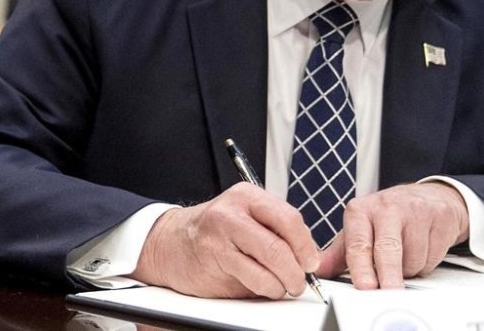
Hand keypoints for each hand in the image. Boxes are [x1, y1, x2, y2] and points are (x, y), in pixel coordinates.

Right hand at [132, 182, 320, 298]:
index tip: (311, 262)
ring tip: (282, 286)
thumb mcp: (246, 217)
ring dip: (282, 284)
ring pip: (267, 266)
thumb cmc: (216, 231)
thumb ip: (276, 230)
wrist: (172, 243)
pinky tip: (263, 286)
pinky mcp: (213, 260)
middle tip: (300, 281)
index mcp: (248, 195)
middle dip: (296, 270)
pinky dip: (265, 289)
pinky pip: (252, 280)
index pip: (289, 219)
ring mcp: (220, 236)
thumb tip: (309, 256)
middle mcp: (232, 212)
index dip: (306, 245)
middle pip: (279, 245)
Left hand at [317, 181, 469, 288]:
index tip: (365, 285)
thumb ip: (339, 253)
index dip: (362, 267)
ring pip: (412, 258)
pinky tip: (421, 248)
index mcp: (361, 210)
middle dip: (388, 275)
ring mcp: (415, 211)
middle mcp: (387, 207)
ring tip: (404, 255)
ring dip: (408, 269)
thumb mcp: (360, 229)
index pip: (359, 243)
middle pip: (388, 249)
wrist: (429, 197)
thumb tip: (318, 270)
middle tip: (388, 292)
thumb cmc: (390, 216)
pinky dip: (426, 262)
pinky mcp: (439, 218)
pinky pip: (432, 256)